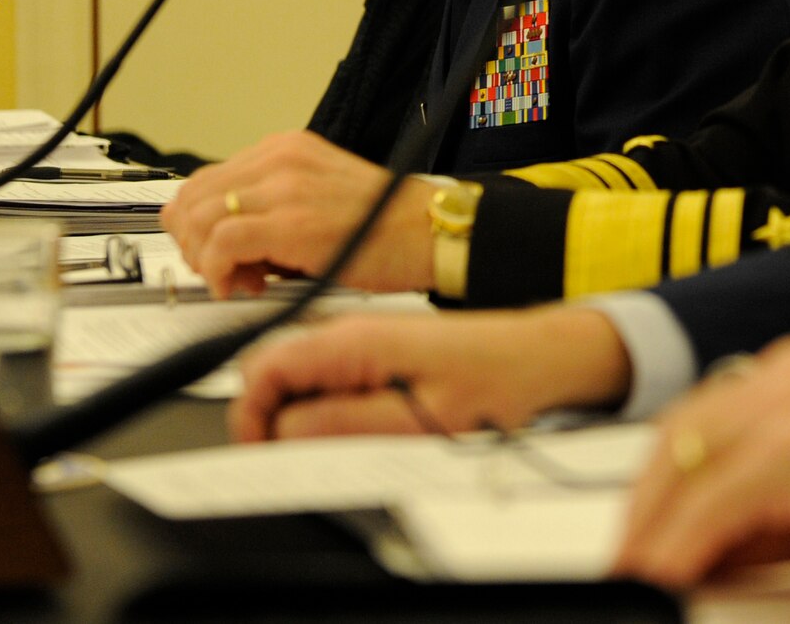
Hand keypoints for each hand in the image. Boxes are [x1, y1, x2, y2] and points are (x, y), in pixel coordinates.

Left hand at [160, 130, 433, 296]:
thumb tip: (224, 244)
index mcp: (287, 150)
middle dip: (192, 241)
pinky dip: (217, 270)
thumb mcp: (319, 199)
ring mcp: (284, 187)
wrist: (430, 230)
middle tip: (216, 270)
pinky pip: (222, 242)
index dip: (197, 222)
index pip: (208, 179)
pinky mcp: (290, 221)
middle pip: (194, 196)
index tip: (210, 251)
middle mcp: (281, 160)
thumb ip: (272, 209)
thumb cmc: (386, 224)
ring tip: (234, 281)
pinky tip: (238, 286)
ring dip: (204, 259)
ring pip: (201, 218)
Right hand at [228, 307, 632, 442]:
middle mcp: (352, 332)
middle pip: (273, 373)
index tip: (264, 452)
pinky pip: (330, 380)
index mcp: (353, 340)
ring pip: (299, 378)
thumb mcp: (416, 418)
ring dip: (303, 416)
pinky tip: (361, 428)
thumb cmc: (494, 382)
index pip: (263, 369)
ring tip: (341, 444)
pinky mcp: (378, 353)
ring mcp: (363, 341)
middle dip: (272, 419)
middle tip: (301, 456)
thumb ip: (343, 424)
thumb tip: (284, 433)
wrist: (540, 360)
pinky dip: (329, 409)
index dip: (250, 416)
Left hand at [615, 335, 789, 590]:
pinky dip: (677, 550)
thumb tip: (704, 548)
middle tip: (629, 559)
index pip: (699, 422)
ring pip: (682, 470)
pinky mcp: (788, 451)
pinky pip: (709, 507)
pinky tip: (665, 581)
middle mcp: (779, 376)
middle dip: (645, 505)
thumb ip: (766, 508)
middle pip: (678, 438)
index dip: (662, 481)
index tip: (645, 528)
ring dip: (651, 532)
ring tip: (637, 577)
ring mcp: (782, 406)